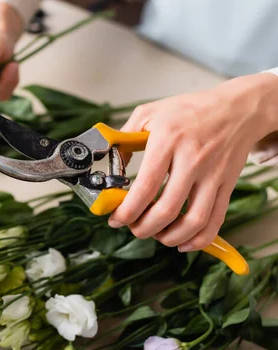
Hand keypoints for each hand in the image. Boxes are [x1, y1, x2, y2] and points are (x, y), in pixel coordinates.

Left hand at [108, 73, 277, 251]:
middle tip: (133, 228)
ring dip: (170, 237)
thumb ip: (125, 138)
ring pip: (193, 221)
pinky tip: (182, 242)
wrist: (238, 107)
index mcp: (168, 140)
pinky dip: (198, 239)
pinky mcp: (227, 184)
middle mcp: (192, 159)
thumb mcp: (150, 113)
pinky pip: (215, 220)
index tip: (115, 218)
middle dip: (144, 228)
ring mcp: (213, 174)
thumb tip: (112, 167)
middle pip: (167, 209)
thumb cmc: (190, 109)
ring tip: (155, 235)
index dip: (128, 209)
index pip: (146, 186)